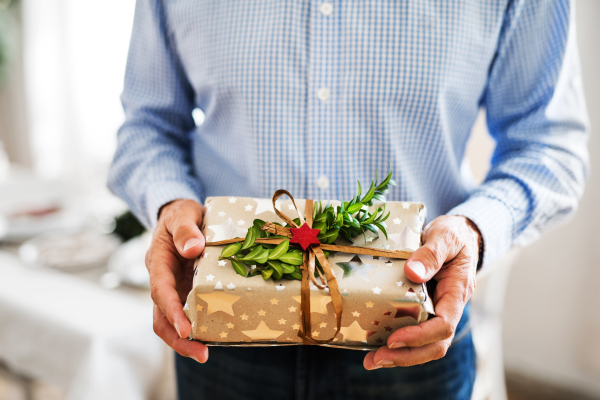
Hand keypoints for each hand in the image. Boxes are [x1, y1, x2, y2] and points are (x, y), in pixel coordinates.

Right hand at [146, 199, 208, 362]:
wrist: (181, 216)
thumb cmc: (181, 214)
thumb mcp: (182, 214)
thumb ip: (185, 229)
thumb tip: (193, 248)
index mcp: (158, 262)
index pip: (161, 291)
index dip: (172, 312)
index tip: (185, 329)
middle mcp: (163, 280)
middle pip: (161, 317)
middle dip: (178, 338)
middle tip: (201, 354)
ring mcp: (175, 289)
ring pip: (173, 321)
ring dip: (187, 339)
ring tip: (207, 353)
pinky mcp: (187, 292)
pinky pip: (190, 312)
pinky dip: (200, 326)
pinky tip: (218, 334)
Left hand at [363, 215, 479, 369]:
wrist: (457, 233)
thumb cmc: (454, 234)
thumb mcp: (445, 237)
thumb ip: (431, 254)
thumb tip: (412, 273)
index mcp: (456, 293)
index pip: (443, 326)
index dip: (419, 337)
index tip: (394, 339)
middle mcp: (447, 307)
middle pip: (434, 344)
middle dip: (407, 356)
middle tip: (377, 359)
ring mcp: (434, 310)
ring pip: (423, 344)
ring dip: (399, 356)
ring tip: (371, 361)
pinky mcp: (420, 307)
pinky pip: (410, 330)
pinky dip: (394, 342)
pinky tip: (372, 344)